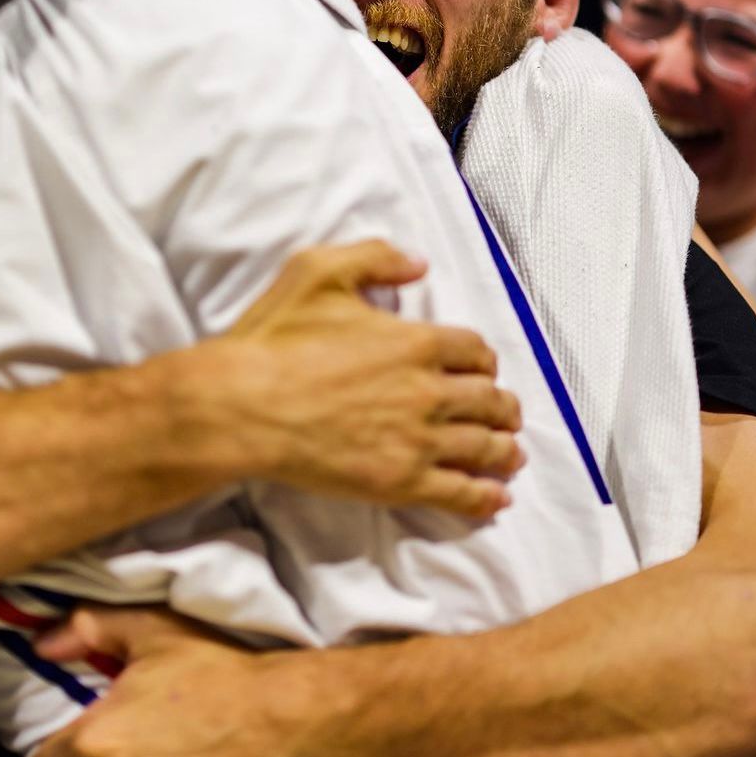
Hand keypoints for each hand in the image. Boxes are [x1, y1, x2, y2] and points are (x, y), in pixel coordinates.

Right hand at [223, 239, 522, 516]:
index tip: (481, 370)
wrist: (244, 407)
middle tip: (506, 415)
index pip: (475, 351)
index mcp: (415, 341)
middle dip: (503, 407)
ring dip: (504, 450)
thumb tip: (418, 263)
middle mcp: (428, 391)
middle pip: (490, 400)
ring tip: (510, 456)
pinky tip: (496, 499)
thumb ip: (374, 257)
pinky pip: (461, 492)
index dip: (483, 360)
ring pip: (484, 447)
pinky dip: (486, 496)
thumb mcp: (317, 271)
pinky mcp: (401, 481)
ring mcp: (418, 440)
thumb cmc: (275, 341)